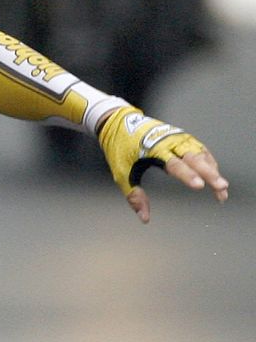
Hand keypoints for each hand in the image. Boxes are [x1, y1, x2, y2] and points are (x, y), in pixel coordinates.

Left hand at [97, 107, 228, 222]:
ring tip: (221, 189)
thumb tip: (144, 218)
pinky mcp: (182, 137)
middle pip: (194, 158)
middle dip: (210, 173)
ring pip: (201, 154)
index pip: (174, 164)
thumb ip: (135, 196)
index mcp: (153, 148)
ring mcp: (178, 137)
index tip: (199, 186)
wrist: (119, 123)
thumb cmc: (120, 148)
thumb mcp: (121, 173)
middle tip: (221, 187)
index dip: (188, 175)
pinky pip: (200, 150)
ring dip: (213, 171)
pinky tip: (214, 174)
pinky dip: (209, 162)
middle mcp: (169, 141)